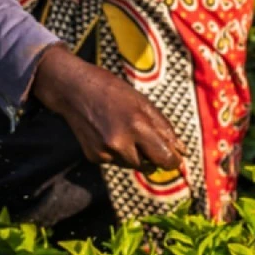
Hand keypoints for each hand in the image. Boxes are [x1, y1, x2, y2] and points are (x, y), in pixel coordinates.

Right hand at [32, 44, 187, 176]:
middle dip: (151, 155)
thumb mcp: (143, 102)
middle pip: (149, 165)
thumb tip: (181, 151)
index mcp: (137, 126)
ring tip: (122, 130)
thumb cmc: (111, 90)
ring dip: (133, 154)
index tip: (173, 157)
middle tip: (144, 137)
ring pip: (131, 164)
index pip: (165, 158)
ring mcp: (105, 152)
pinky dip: (116, 152)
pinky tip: (108, 133)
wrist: (73, 89)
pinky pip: (115, 161)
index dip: (172, 160)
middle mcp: (120, 143)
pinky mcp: (94, 156)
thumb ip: (164, 128)